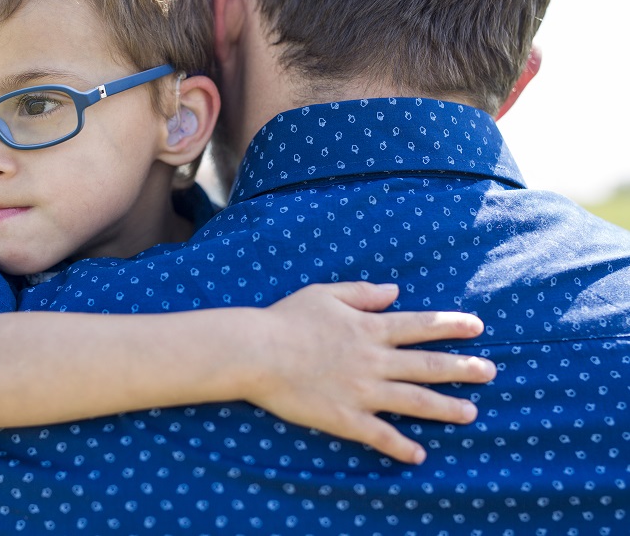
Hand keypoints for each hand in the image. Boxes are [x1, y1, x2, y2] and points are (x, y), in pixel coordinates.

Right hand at [242, 282, 494, 463]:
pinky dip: (401, 447)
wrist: (256, 352)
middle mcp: (374, 361)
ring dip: (446, 408)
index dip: (451, 326)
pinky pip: (380, 435)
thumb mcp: (325, 294)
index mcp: (369, 329)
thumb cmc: (286, 319)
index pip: (420, 326)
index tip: (477, 327)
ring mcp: (362, 392)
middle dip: (463, 368)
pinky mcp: (345, 418)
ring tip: (471, 413)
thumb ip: (362, 293)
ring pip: (415, 401)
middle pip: (428, 366)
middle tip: (491, 371)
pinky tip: (419, 455)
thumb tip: (395, 292)